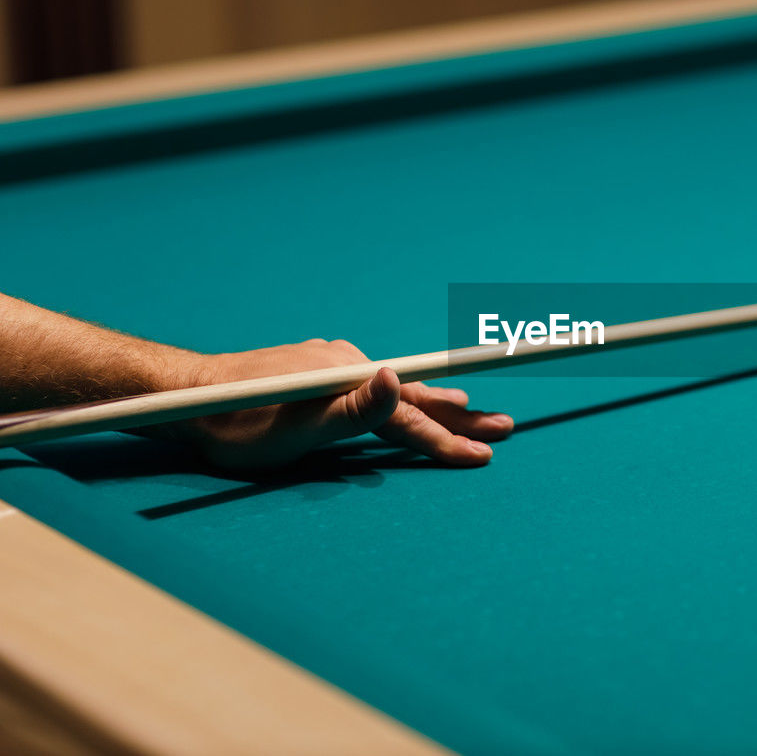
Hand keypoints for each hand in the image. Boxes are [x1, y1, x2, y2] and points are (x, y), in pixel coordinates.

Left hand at [174, 339, 513, 469]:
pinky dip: (402, 394)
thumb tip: (399, 378)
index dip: (450, 439)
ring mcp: (334, 364)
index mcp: (349, 381)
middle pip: (415, 395)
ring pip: (396, 388)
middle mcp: (348, 364)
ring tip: (468, 408)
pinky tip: (407, 395)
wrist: (189, 394)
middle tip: (505, 426)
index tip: (487, 455)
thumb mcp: (293, 430)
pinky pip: (373, 384)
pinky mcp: (318, 368)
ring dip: (436, 401)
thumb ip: (351, 410)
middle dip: (462, 415)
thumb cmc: (235, 425)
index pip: (411, 418)